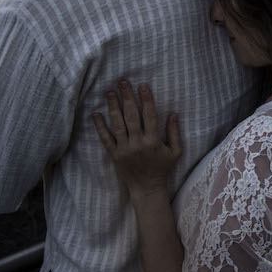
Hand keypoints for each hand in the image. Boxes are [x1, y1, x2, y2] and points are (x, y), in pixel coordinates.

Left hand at [93, 80, 181, 198]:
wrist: (147, 189)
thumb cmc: (163, 169)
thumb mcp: (175, 152)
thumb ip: (174, 132)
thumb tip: (173, 113)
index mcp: (153, 141)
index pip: (149, 115)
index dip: (146, 99)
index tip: (143, 86)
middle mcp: (138, 143)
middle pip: (131, 116)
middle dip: (127, 97)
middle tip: (123, 82)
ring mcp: (124, 149)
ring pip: (117, 124)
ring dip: (113, 107)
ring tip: (110, 92)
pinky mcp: (114, 155)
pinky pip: (105, 138)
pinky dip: (100, 126)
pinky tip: (96, 113)